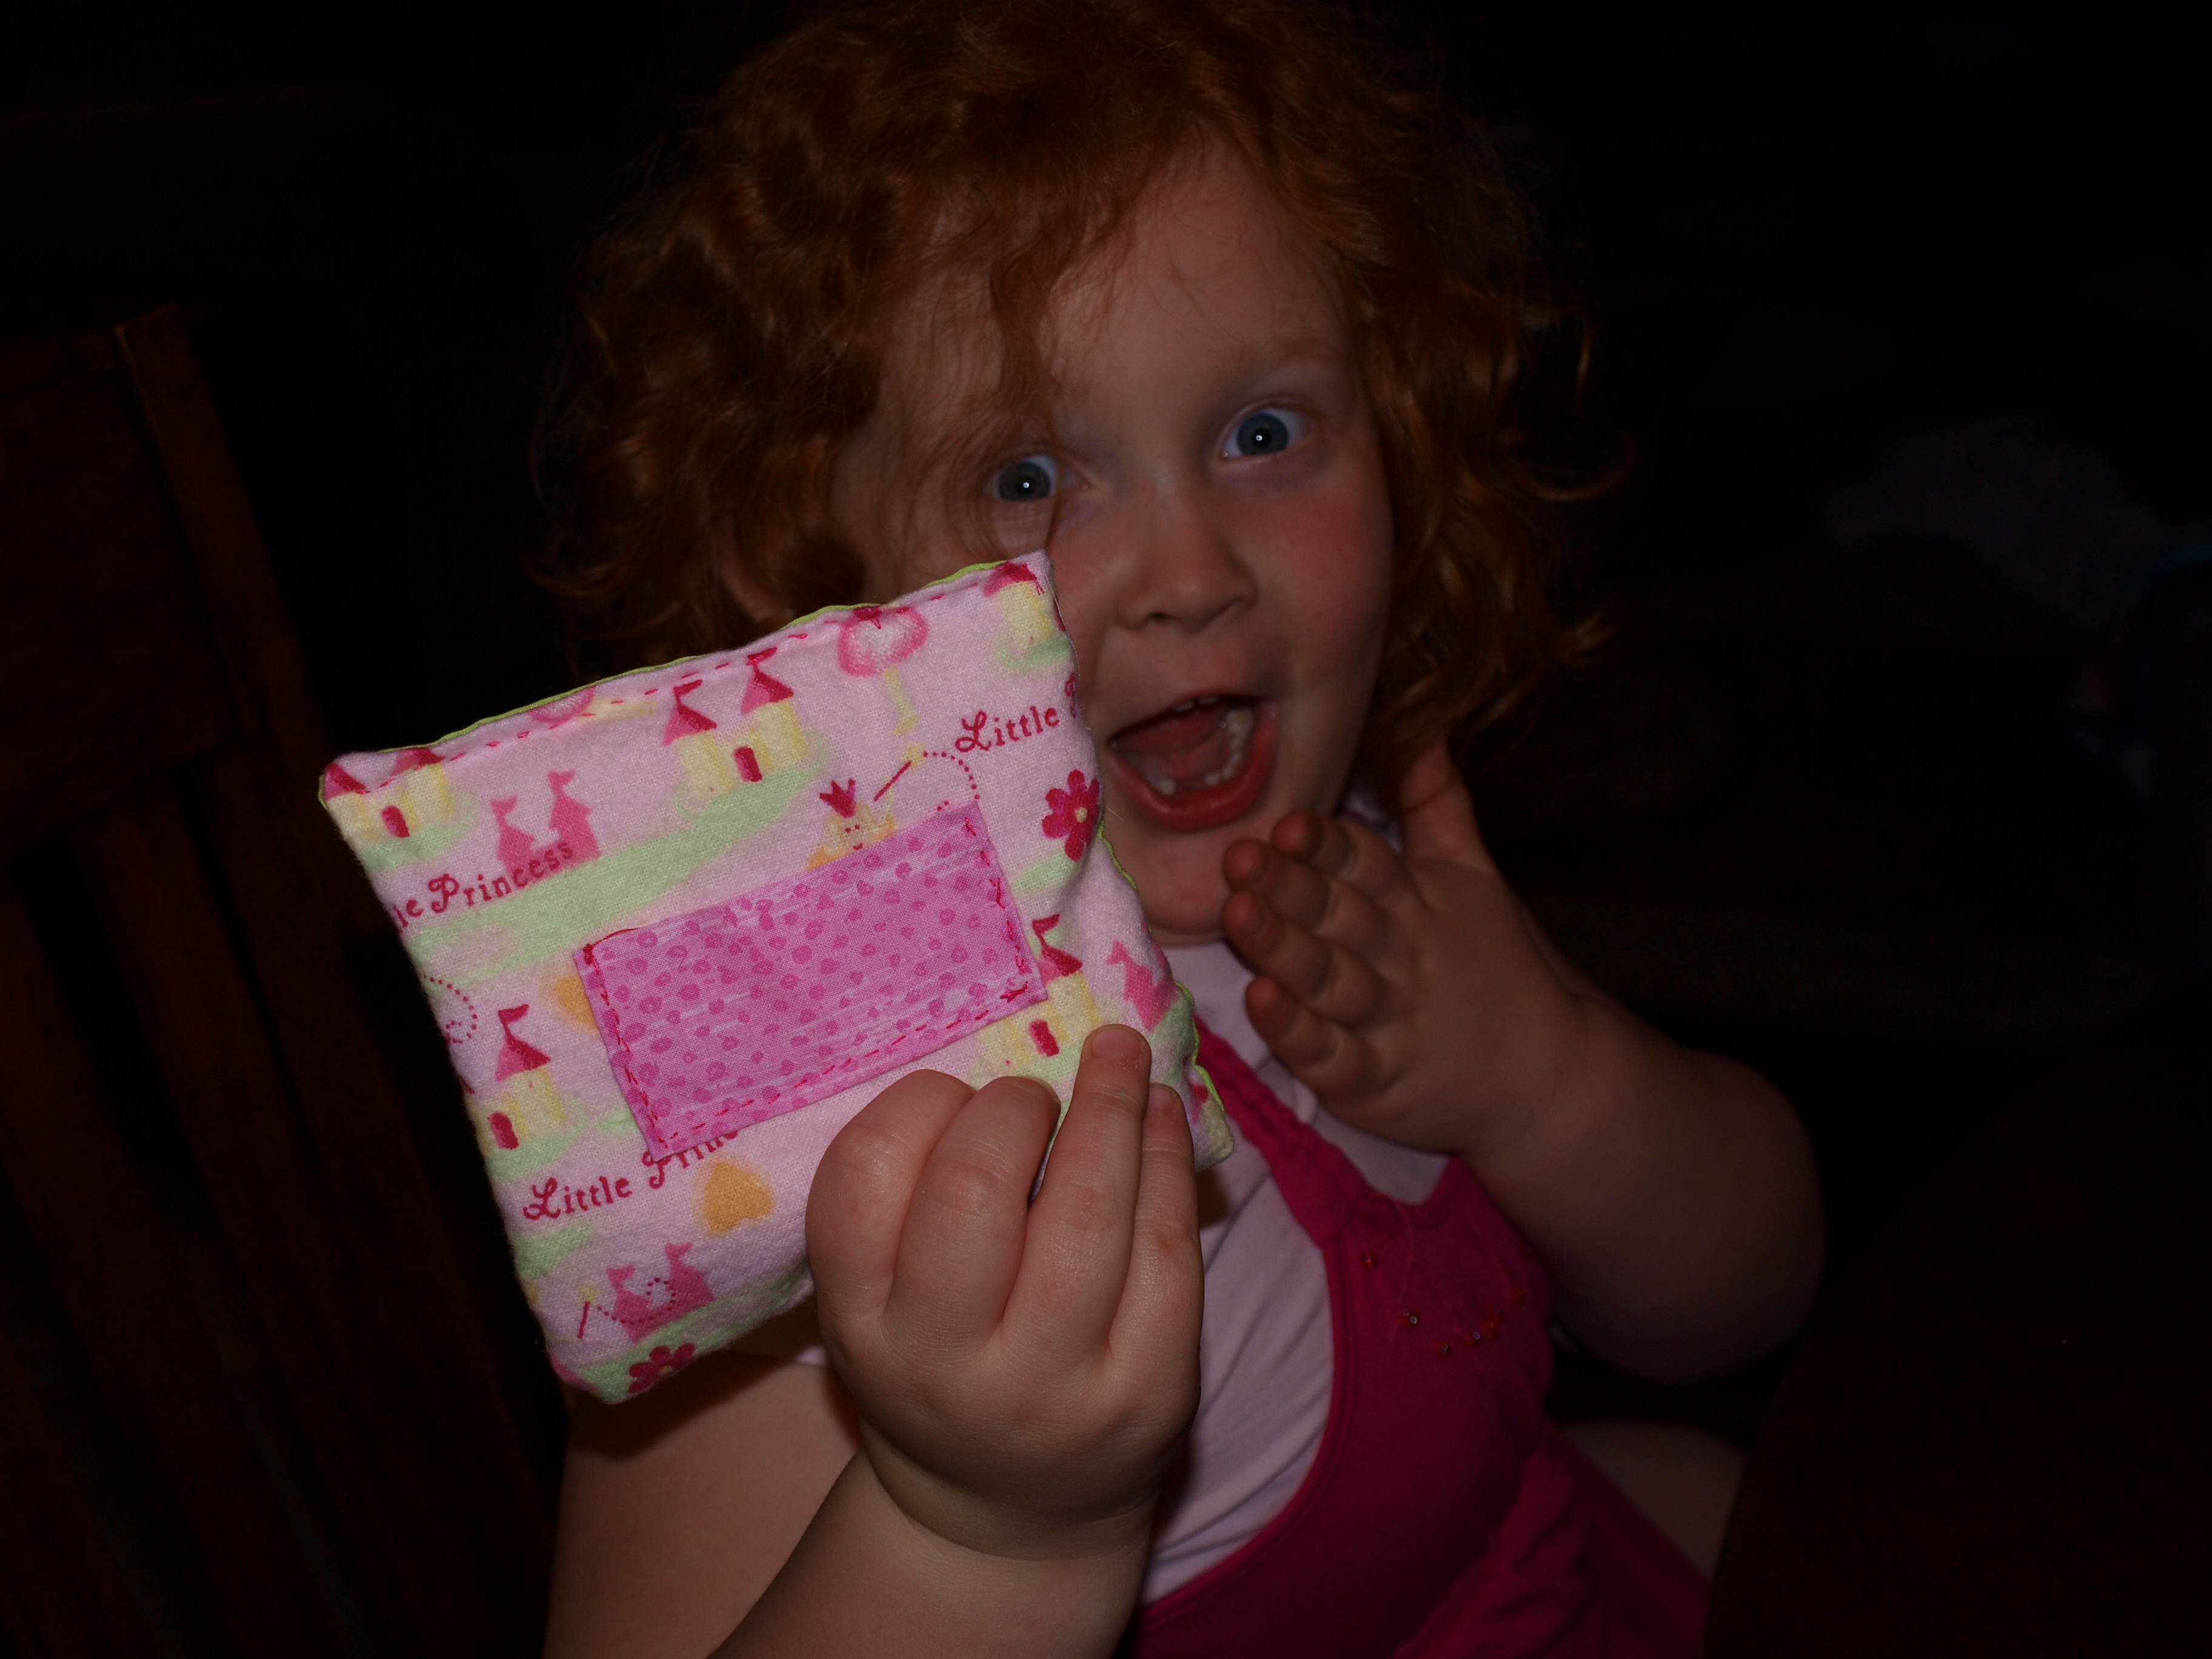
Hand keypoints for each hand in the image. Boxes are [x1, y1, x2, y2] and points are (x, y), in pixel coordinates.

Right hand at [806, 1026, 1202, 1563]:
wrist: (1011, 1515)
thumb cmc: (943, 1363)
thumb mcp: (884, 1298)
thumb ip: (908, 1193)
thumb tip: (1007, 1056)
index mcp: (862, 1322)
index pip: (862, 1177)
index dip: (915, 1105)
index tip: (952, 1095)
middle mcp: (945, 1364)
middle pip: (971, 1190)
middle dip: (1011, 1107)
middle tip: (1031, 1094)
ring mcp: (1053, 1387)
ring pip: (1087, 1215)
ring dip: (1108, 1108)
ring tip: (1116, 1056)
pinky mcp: (1149, 1393)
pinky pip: (1168, 1251)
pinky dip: (1167, 1162)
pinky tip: (1161, 1115)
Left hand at [1222, 740, 1585, 1159]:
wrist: (1545, 1075)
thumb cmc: (1492, 966)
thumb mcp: (1472, 875)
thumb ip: (1437, 802)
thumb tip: (1420, 726)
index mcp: (1416, 900)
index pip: (1367, 863)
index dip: (1327, 845)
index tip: (1287, 824)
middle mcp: (1400, 956)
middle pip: (1340, 916)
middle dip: (1290, 886)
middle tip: (1239, 858)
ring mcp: (1388, 1022)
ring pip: (1330, 981)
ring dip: (1284, 948)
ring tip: (1237, 915)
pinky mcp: (1375, 1083)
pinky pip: (1333, 1056)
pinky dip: (1299, 1032)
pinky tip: (1263, 1001)